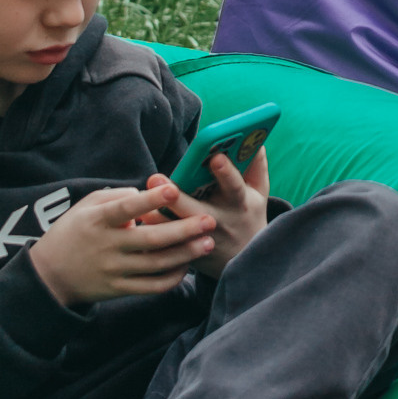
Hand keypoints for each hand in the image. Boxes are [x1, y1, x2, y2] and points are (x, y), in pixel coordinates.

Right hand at [29, 184, 214, 305]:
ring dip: (185, 255)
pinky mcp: (119, 290)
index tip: (174, 190)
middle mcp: (108, 246)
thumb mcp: (87, 206)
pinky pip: (150, 287)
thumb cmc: (73, 232)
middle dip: (183, 230)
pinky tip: (186, 267)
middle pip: (151, 240)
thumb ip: (117, 196)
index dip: (150, 200)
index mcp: (99, 221)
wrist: (50, 276)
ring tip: (208, 243)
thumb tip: (148, 192)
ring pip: (155, 265)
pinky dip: (171, 279)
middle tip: (209, 220)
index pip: (127, 208)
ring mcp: (114, 271)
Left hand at [142, 151, 268, 278]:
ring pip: (174, 230)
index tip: (216, 157)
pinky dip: (152, 234)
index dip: (226, 173)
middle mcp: (218, 221)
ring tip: (140, 202)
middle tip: (156, 178)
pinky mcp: (187, 254)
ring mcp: (200, 240)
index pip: (234, 187)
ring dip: (156, 216)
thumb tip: (254, 139)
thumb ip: (257, 165)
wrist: (243, 259)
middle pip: (194, 210)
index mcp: (238, 203)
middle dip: (175, 195)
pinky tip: (138, 221)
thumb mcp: (260, 192)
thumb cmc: (249, 215)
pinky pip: (166, 245)